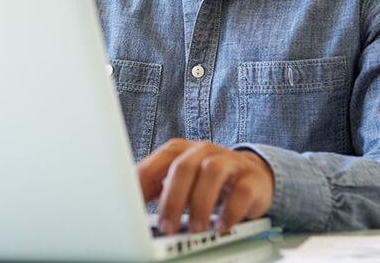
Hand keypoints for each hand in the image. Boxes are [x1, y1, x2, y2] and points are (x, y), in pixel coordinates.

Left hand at [137, 138, 273, 234]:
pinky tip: (221, 226)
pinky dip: (230, 211)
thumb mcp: (178, 180)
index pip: (159, 160)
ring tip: (195, 228)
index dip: (144, 182)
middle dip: (173, 199)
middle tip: (167, 226)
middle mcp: (203, 151)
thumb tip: (128, 203)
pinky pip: (241, 191)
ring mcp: (229, 162)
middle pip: (184, 167)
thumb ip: (154, 187)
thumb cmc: (206, 180)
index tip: (133, 206)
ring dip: (200, 203)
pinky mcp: (251, 178)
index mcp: (181, 150)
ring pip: (212, 173)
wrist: (251, 174)